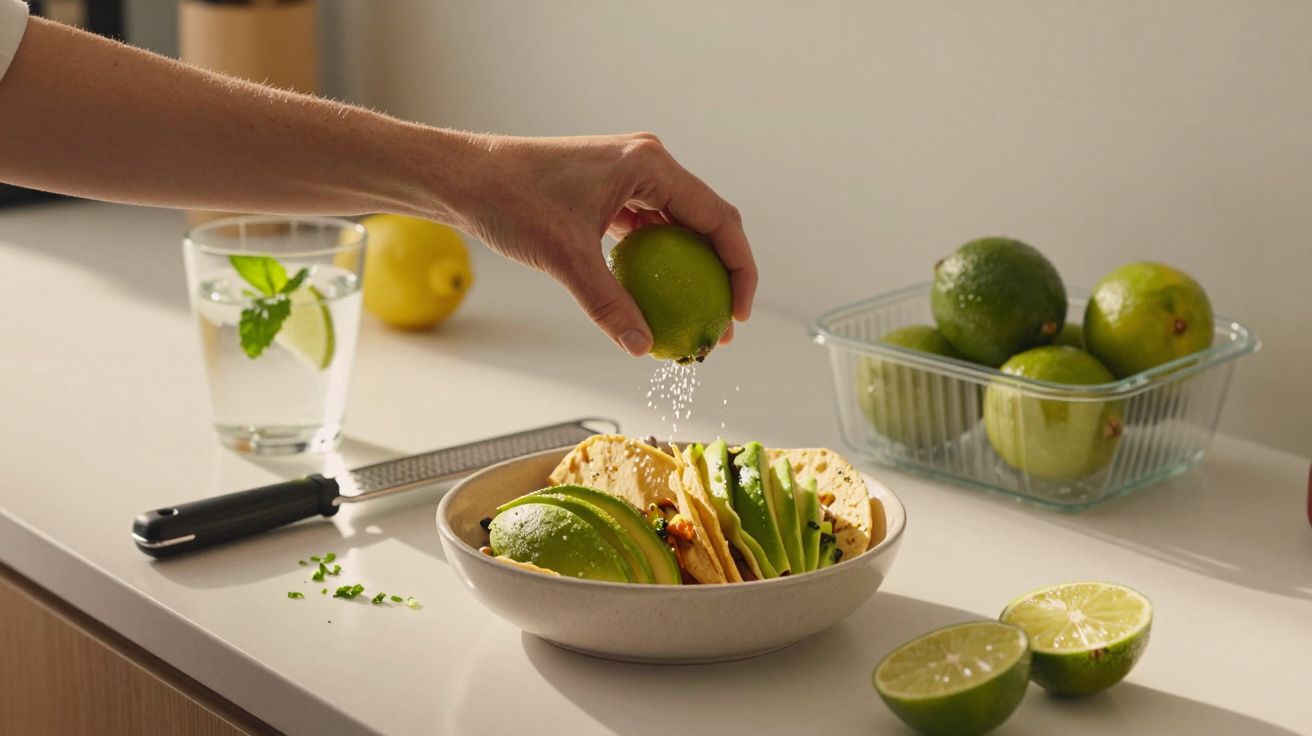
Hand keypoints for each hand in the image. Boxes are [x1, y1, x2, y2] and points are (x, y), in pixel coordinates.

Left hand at [445, 132, 755, 356]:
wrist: (465, 178)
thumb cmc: (510, 202)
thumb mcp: (565, 259)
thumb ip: (608, 304)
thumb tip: (642, 349)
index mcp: (649, 164)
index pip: (718, 218)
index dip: (739, 269)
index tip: (736, 315)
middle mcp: (647, 162)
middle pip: (707, 221)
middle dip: (721, 275)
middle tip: (721, 328)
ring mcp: (629, 174)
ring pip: (680, 226)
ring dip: (692, 271)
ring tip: (695, 319)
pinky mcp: (610, 189)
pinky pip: (650, 229)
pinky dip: (659, 263)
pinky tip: (658, 300)